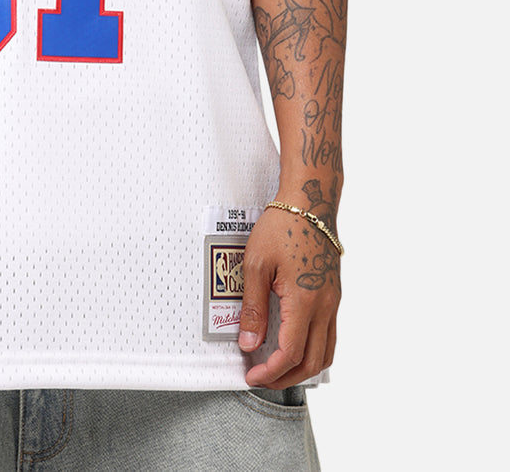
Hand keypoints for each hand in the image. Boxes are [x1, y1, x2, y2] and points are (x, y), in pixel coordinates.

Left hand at [237, 205, 339, 388]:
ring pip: (326, 353)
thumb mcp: (256, 264)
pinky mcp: (334, 296)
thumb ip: (253, 308)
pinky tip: (294, 345)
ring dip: (303, 368)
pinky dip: (313, 351)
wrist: (310, 204)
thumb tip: (249, 344)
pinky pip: (329, 336)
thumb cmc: (281, 228)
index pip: (291, 353)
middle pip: (312, 362)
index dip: (270, 372)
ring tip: (277, 368)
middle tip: (261, 378)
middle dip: (285, 377)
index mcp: (305, 301)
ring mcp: (333, 303)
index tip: (251, 375)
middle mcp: (325, 307)